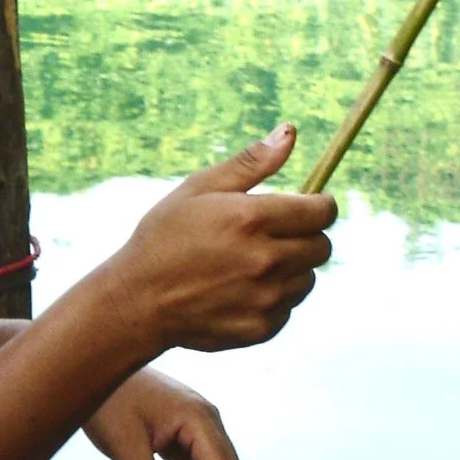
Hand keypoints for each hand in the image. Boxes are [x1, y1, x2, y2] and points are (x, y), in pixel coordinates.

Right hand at [103, 124, 336, 358]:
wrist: (138, 300)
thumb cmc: (164, 237)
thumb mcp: (199, 189)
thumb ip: (250, 163)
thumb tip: (289, 132)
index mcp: (252, 219)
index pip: (322, 212)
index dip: (320, 206)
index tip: (309, 207)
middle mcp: (265, 260)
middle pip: (322, 247)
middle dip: (306, 237)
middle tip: (274, 236)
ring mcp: (265, 298)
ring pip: (307, 279)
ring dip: (291, 269)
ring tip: (252, 265)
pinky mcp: (261, 327)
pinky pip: (288, 308)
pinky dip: (273, 298)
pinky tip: (241, 291)